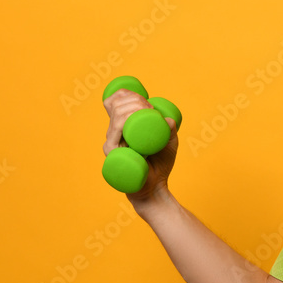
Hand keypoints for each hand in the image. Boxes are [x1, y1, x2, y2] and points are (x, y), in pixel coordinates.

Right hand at [102, 89, 178, 210]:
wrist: (156, 188)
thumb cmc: (160, 166)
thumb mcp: (169, 142)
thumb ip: (170, 129)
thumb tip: (168, 119)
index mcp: (121, 128)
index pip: (113, 103)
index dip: (126, 94)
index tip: (144, 99)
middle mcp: (113, 134)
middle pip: (115, 106)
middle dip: (134, 100)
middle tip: (151, 108)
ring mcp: (111, 145)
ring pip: (116, 118)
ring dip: (133, 109)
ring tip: (149, 113)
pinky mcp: (112, 156)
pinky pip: (114, 136)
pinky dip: (124, 124)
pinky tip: (134, 122)